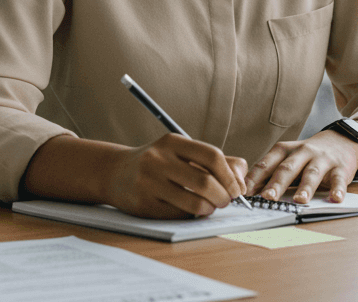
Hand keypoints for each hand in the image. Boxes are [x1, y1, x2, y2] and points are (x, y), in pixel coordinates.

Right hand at [103, 133, 247, 218]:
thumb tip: (242, 178)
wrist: (115, 173)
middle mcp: (158, 159)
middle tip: (226, 201)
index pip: (211, 156)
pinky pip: (178, 214)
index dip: (230, 176)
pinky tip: (191, 210)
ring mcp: (149, 182)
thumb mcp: (181, 152)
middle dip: (223, 196)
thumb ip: (214, 161)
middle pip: (205, 182)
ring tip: (210, 207)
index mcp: (172, 142)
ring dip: (209, 209)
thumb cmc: (158, 163)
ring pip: (193, 202)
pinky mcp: (143, 204)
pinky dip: (191, 215)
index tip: (237, 189)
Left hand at [246, 131, 357, 204]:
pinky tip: (335, 198)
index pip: (267, 164)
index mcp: (285, 150)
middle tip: (268, 197)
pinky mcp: (340, 168)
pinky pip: (338, 180)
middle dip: (277, 183)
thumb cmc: (308, 155)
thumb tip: (249, 192)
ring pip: (312, 173)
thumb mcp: (289, 158)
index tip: (244, 192)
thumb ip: (272, 173)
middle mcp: (303, 152)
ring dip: (305, 187)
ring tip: (300, 200)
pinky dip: (337, 189)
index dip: (255, 178)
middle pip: (288, 168)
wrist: (341, 140)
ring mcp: (322, 159)